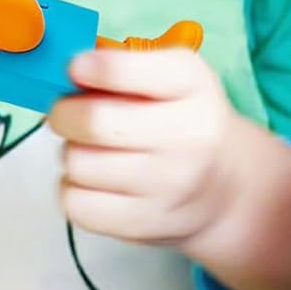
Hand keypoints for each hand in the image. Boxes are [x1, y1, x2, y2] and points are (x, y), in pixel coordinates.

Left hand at [50, 47, 235, 249]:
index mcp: (191, 83)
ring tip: (93, 151)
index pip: (120, 71)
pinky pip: (75, 203)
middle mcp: (188, 134)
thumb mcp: (173, 77)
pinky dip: (73, 189)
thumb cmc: (184, 120)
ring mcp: (168, 184)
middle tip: (67, 114)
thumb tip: (66, 77)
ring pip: (78, 162)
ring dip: (73, 153)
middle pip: (93, 122)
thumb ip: (122, 66)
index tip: (76, 69)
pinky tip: (95, 182)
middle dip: (64, 113)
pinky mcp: (144, 222)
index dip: (86, 67)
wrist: (225, 187)